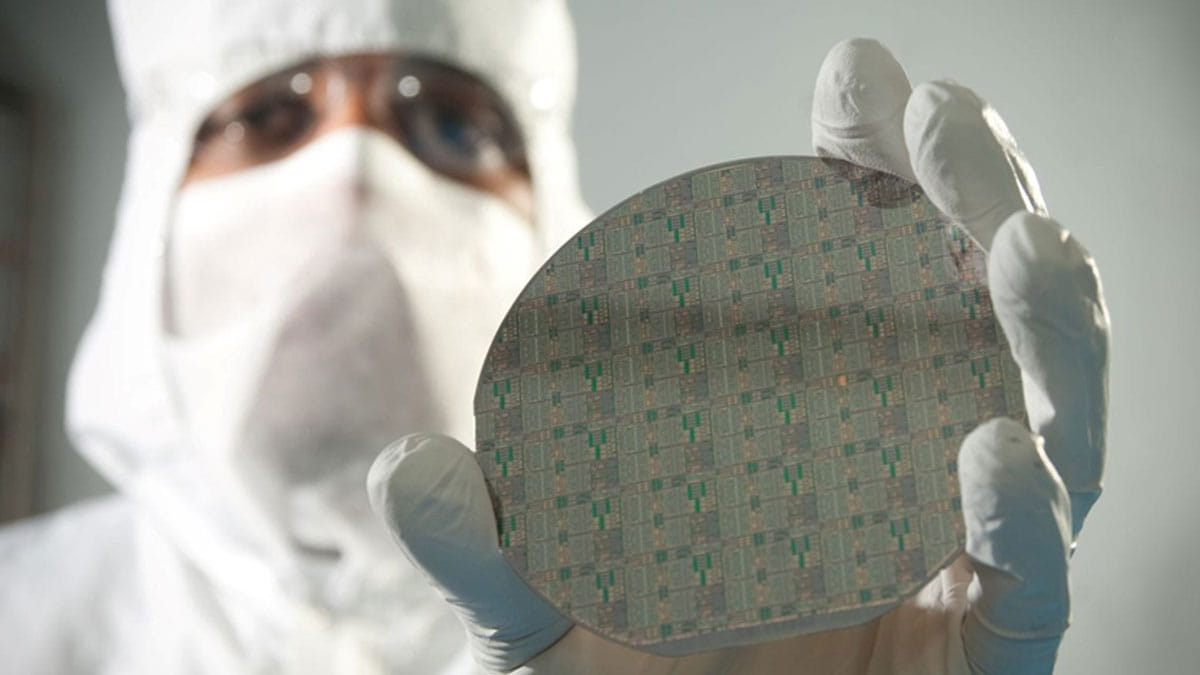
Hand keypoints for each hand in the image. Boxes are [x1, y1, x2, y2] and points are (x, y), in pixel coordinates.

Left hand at [367, 38, 1109, 673]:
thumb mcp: (541, 612)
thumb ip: (487, 549)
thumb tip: (404, 472)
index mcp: (827, 432)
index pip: (866, 281)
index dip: (870, 175)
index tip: (856, 78)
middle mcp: (909, 475)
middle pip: (970, 326)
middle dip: (973, 204)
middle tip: (938, 116)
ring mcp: (960, 563)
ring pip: (1043, 425)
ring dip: (1041, 326)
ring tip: (1019, 238)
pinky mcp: (991, 658)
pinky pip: (1033, 582)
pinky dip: (1025, 516)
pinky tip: (991, 447)